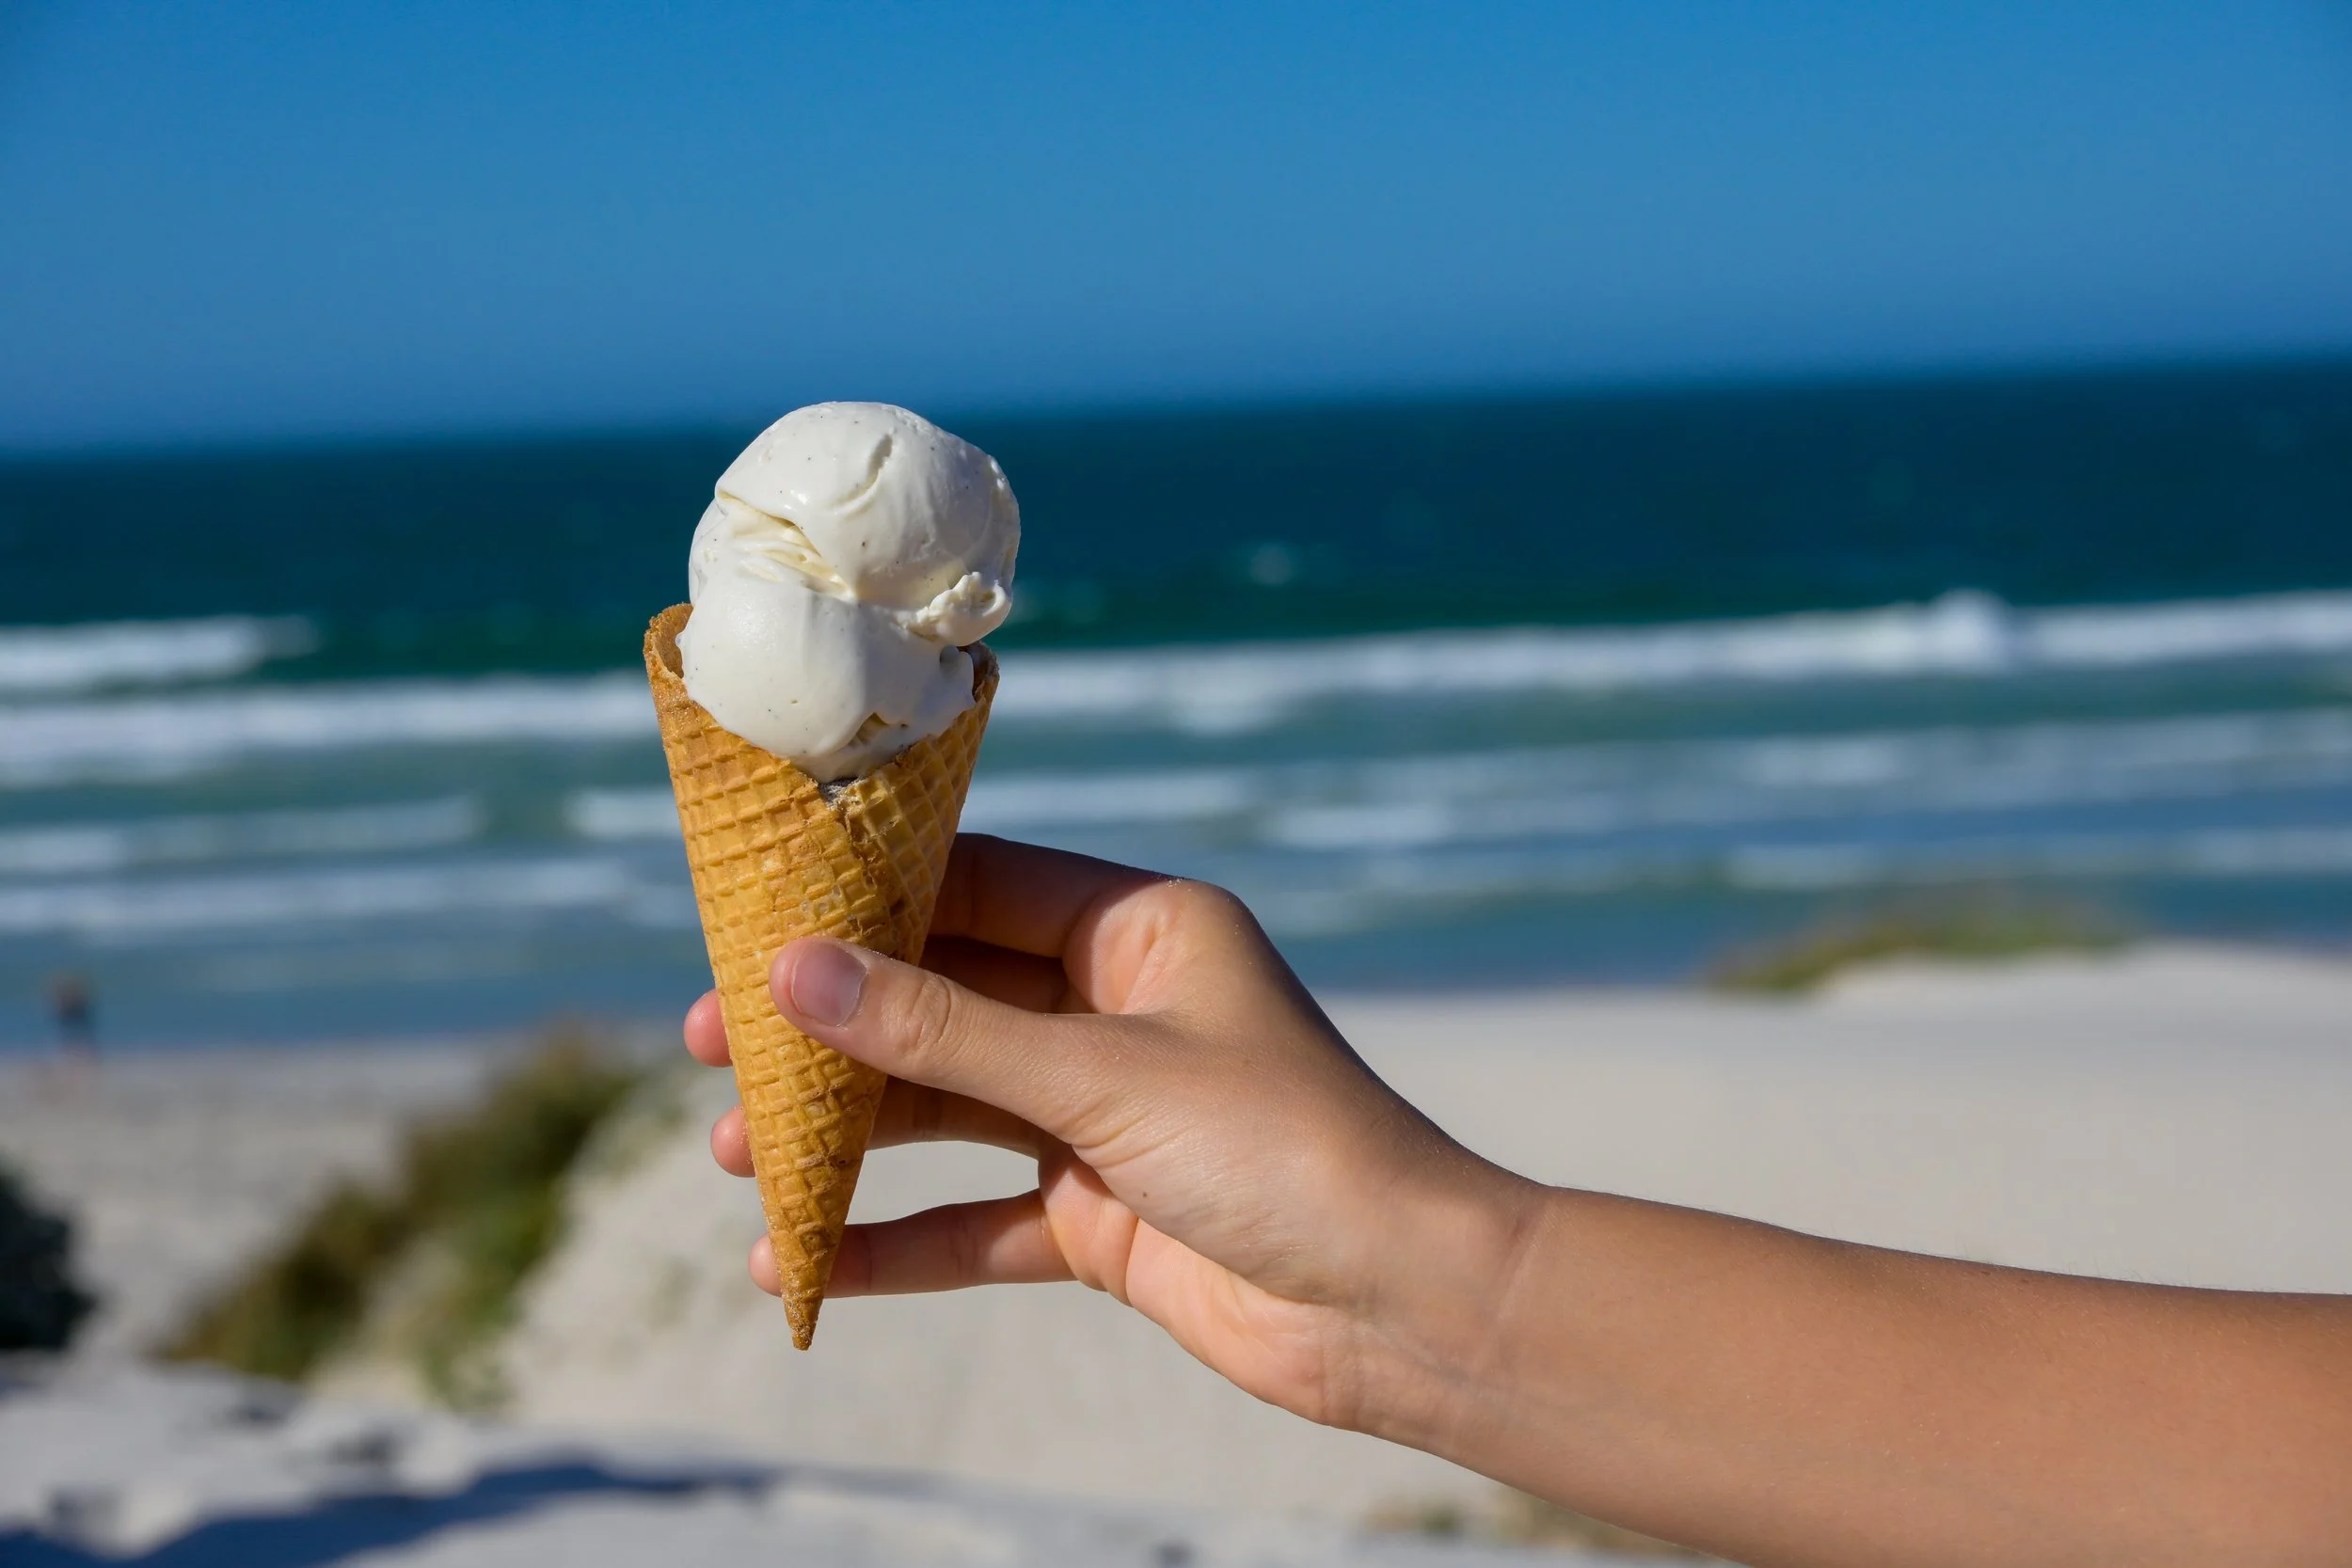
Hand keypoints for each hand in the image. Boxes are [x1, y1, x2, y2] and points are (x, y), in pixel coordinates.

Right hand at [682, 834, 1533, 1434]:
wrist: (1400, 1306)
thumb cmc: (1284, 1150)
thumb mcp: (1100, 1078)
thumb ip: (943, 1034)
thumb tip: (794, 972)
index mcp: (1142, 930)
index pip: (977, 886)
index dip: (862, 904)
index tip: (754, 921)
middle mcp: (1120, 1008)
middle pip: (945, 1000)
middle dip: (833, 1027)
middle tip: (710, 1041)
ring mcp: (1107, 1114)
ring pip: (949, 1110)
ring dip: (848, 1135)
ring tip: (735, 1158)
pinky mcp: (1101, 1213)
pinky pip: (976, 1218)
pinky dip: (899, 1240)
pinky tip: (807, 1263)